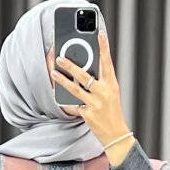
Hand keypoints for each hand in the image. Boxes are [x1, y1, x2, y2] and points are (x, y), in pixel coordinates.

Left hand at [49, 31, 131, 154]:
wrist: (116, 136)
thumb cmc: (112, 112)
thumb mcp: (112, 94)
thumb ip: (101, 81)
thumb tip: (84, 68)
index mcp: (112, 86)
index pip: (108, 63)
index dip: (104, 47)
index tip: (100, 33)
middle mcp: (105, 94)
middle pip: (85, 76)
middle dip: (71, 66)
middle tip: (59, 57)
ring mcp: (96, 104)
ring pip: (76, 89)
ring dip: (63, 80)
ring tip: (53, 73)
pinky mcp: (88, 115)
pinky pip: (74, 105)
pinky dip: (67, 101)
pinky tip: (59, 96)